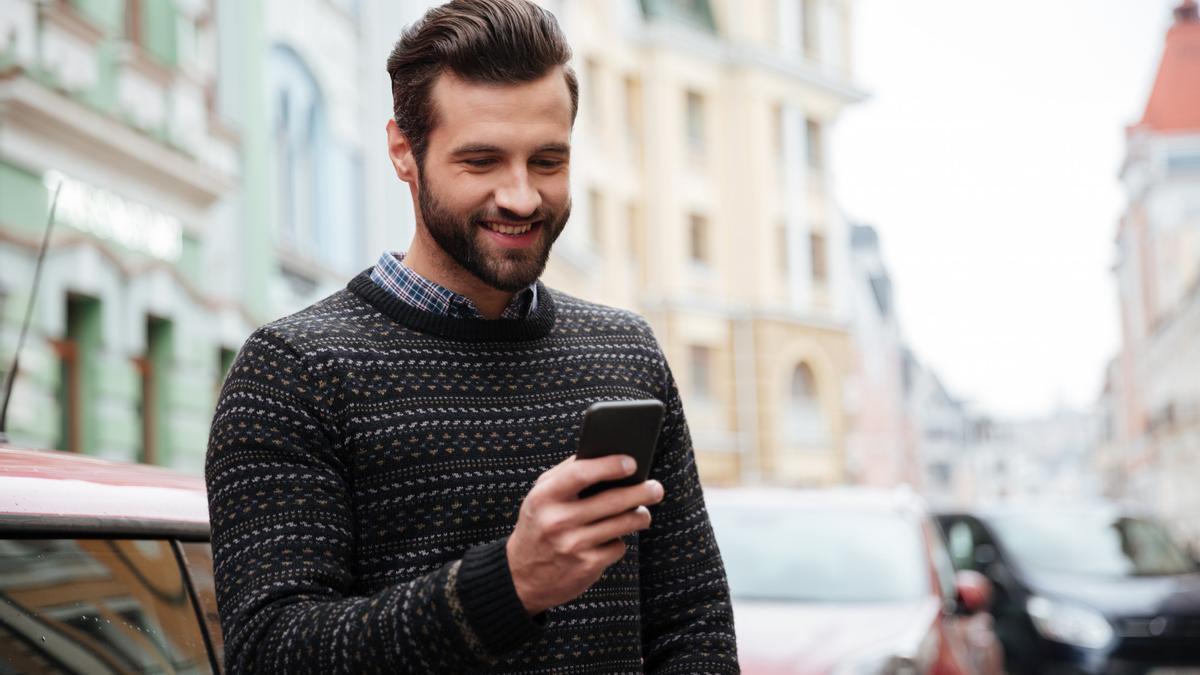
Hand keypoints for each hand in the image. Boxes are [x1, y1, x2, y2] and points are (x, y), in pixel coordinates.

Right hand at [506, 454, 664, 615]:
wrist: (521, 577)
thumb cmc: (538, 525)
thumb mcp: (540, 497)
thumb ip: (567, 474)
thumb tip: (607, 455)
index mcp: (544, 497)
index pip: (580, 474)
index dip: (609, 465)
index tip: (632, 463)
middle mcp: (557, 520)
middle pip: (612, 500)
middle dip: (641, 491)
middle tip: (656, 488)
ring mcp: (573, 545)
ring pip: (623, 523)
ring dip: (640, 516)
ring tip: (643, 512)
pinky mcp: (587, 566)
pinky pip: (618, 546)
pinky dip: (618, 541)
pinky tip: (610, 539)